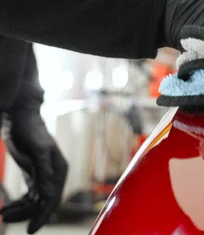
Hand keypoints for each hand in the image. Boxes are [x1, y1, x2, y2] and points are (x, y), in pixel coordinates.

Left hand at [1, 111, 67, 233]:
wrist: (21, 118)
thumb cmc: (32, 131)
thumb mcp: (39, 151)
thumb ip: (45, 172)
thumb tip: (48, 195)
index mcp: (60, 171)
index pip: (53, 199)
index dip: (43, 215)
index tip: (31, 230)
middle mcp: (53, 176)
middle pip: (42, 203)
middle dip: (26, 214)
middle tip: (6, 218)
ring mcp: (42, 176)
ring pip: (34, 201)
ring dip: (19, 210)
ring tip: (3, 213)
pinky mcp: (32, 175)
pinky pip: (27, 195)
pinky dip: (17, 203)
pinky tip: (6, 208)